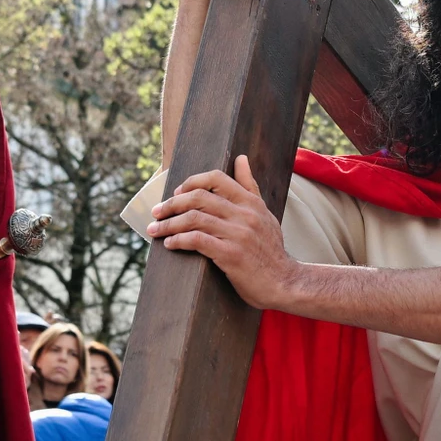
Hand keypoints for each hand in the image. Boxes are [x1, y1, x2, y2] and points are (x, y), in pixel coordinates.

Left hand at [147, 155, 299, 308]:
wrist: (285, 282)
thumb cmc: (270, 250)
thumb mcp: (265, 214)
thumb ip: (249, 187)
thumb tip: (240, 159)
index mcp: (251, 202)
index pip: (216, 178)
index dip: (192, 181)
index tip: (177, 192)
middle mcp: (245, 214)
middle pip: (199, 197)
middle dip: (172, 204)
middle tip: (157, 212)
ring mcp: (238, 234)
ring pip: (194, 219)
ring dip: (169, 224)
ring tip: (155, 230)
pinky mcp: (231, 255)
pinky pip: (197, 240)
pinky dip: (178, 240)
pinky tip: (170, 244)